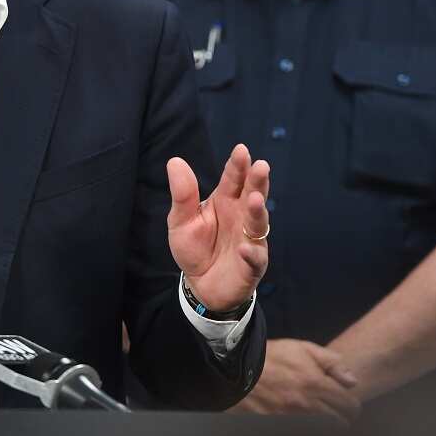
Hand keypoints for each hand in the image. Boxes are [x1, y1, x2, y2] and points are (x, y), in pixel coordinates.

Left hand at [166, 144, 269, 310]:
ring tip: (254, 199)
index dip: (238, 165)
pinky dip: (251, 252)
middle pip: (252, 194)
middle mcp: (241, 216)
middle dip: (257, 181)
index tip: (241, 150)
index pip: (233, 179)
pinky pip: (254, 258)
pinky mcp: (252, 264)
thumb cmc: (194, 248)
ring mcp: (250, 239)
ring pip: (258, 223)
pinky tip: (244, 248)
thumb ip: (183, 194)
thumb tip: (174, 161)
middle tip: (261, 166)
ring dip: (257, 211)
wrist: (200, 285)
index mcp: (225, 201)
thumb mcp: (181, 220)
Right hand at [232, 339, 359, 423]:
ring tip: (322, 413)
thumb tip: (352, 381)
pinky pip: (305, 431)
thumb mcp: (303, 349)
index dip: (353, 405)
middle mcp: (308, 404)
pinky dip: (310, 426)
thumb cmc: (272, 356)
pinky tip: (306, 417)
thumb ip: (332, 362)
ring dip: (327, 423)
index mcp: (316, 384)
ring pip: (324, 429)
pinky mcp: (281, 423)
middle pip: (340, 422)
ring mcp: (294, 417)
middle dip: (344, 417)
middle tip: (339, 411)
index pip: (350, 405)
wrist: (239, 369)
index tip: (349, 402)